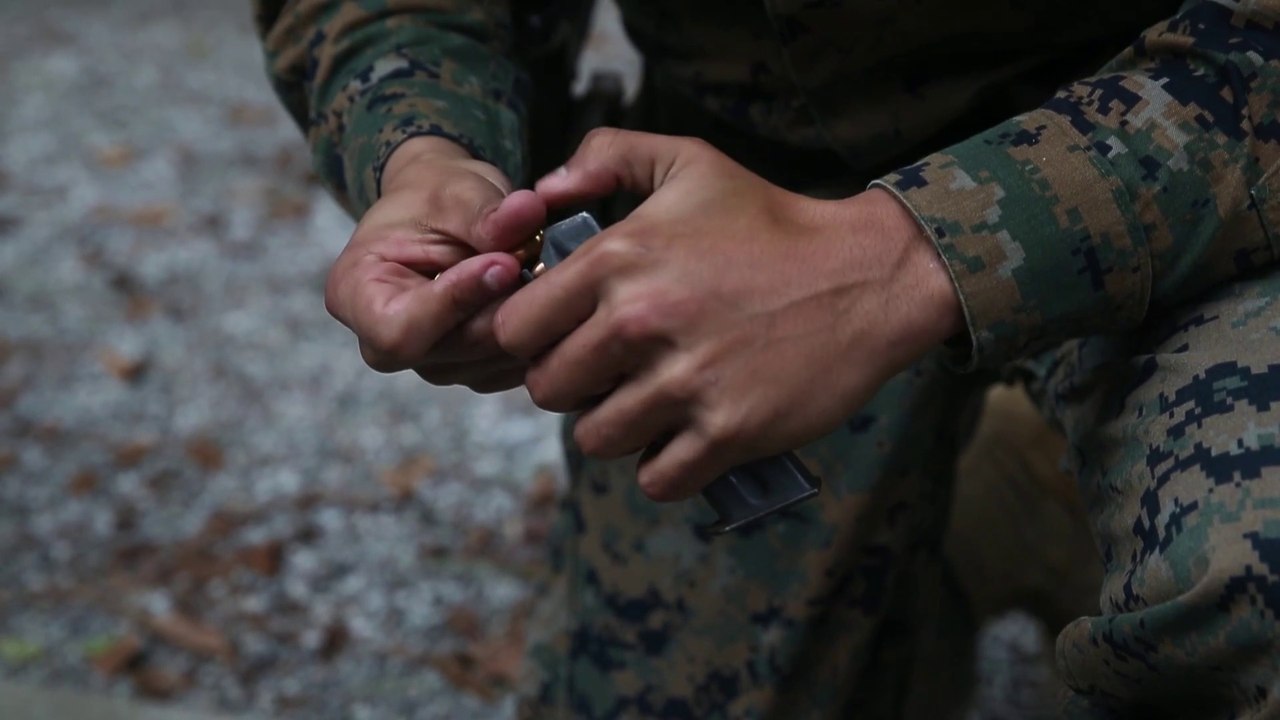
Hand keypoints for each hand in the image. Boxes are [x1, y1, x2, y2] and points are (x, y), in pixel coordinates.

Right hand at [325, 137, 546, 392]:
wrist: (449, 213)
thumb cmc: (437, 198)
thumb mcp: (456, 190)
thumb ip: (485, 211)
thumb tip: (526, 214)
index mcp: (355, 297)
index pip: (401, 328)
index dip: (456, 301)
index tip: (504, 263)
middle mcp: (387, 345)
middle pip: (455, 350)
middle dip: (504, 306)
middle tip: (544, 263)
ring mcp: (434, 364)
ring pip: (492, 360)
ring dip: (528, 318)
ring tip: (547, 270)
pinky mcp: (475, 371)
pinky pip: (515, 365)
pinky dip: (539, 332)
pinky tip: (549, 296)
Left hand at [494, 129, 962, 499]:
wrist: (866, 275)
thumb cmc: (770, 220)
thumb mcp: (689, 162)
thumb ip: (605, 156)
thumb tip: (540, 191)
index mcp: (616, 259)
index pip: (515, 327)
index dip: (534, 337)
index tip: (566, 336)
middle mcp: (639, 322)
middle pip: (548, 390)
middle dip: (574, 385)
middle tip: (613, 372)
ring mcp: (685, 382)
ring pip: (595, 440)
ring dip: (617, 428)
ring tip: (650, 405)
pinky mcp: (729, 431)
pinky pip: (657, 480)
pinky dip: (666, 468)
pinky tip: (684, 440)